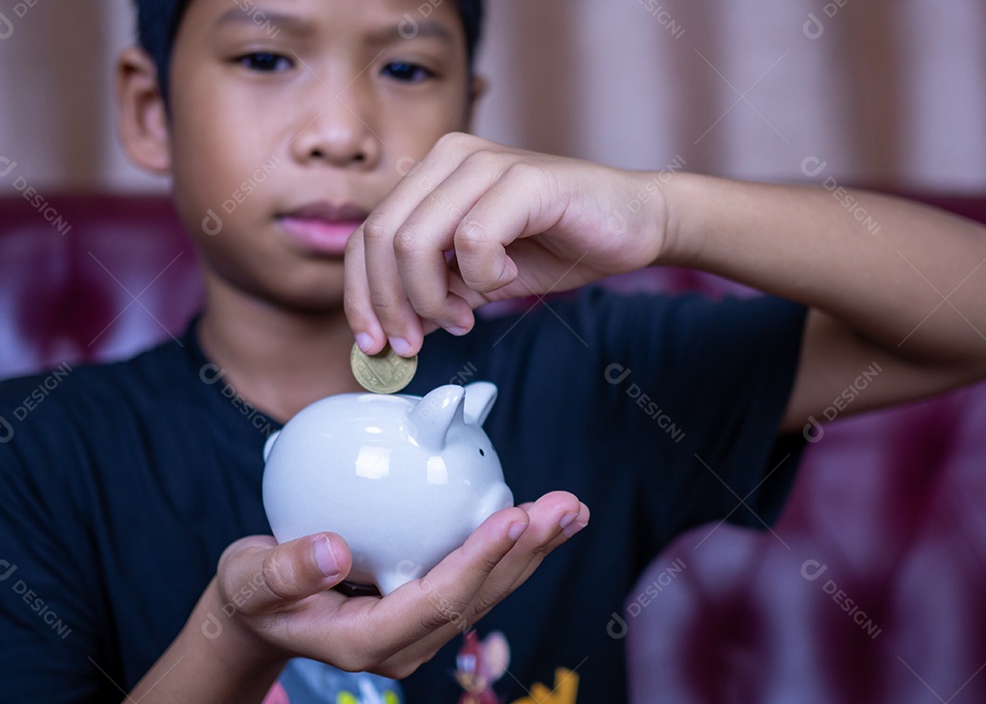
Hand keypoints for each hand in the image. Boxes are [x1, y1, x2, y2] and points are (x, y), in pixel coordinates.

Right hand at [210, 491, 587, 678]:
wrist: (259, 612)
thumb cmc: (254, 593)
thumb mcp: (251, 580)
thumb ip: (285, 571)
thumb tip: (333, 551)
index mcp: (368, 640)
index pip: (437, 601)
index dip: (480, 560)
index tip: (515, 516)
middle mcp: (406, 640)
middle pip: (478, 597)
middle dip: (528, 552)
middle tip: (568, 507)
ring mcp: (421, 626)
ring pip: (488, 590)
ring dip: (533, 549)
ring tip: (573, 510)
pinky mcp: (427, 605)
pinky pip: (478, 577)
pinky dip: (513, 547)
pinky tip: (539, 517)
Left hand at [345, 133, 667, 354]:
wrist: (636, 223)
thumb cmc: (561, 243)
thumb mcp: (481, 277)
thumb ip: (435, 291)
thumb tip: (390, 328)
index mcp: (432, 174)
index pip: (366, 237)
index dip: (361, 296)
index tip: (375, 344)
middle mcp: (451, 157)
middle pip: (380, 239)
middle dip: (390, 305)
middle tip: (414, 343)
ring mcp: (486, 163)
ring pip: (415, 241)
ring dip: (433, 298)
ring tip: (467, 314)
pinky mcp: (524, 179)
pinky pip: (473, 243)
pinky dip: (484, 278)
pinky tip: (507, 278)